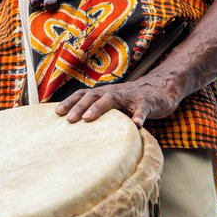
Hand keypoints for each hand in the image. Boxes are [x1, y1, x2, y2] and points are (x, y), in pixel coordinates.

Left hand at [54, 76, 179, 127]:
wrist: (160, 89)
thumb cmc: (132, 100)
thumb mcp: (114, 104)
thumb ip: (100, 111)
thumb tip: (79, 128)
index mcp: (105, 93)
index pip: (83, 94)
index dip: (70, 102)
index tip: (56, 113)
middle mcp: (114, 93)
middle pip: (93, 95)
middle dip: (79, 106)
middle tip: (68, 120)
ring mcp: (130, 97)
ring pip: (112, 99)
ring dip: (99, 108)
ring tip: (88, 119)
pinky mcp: (147, 103)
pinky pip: (142, 109)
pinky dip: (139, 116)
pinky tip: (137, 125)